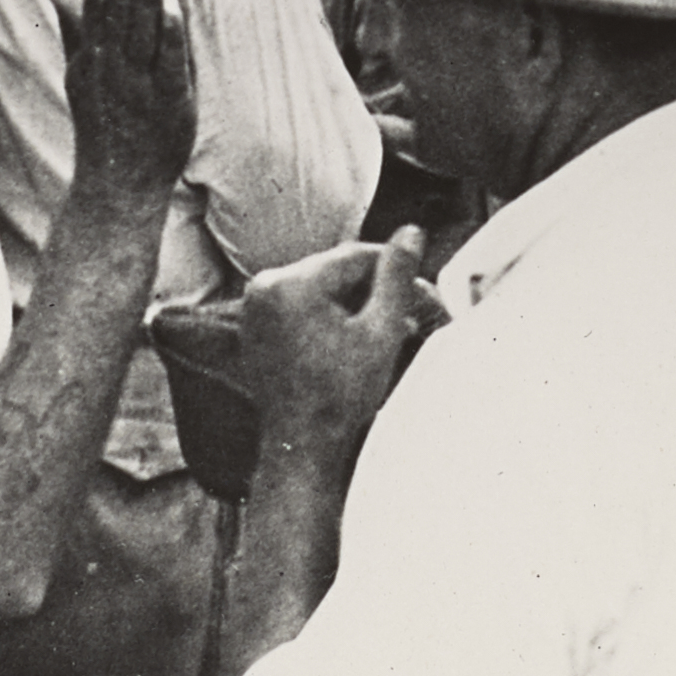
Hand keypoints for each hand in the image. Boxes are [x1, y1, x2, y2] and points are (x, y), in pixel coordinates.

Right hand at [54, 0, 197, 242]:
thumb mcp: (79, 72)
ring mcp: (137, 89)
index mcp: (87, 60)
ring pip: (141, 36)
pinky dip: (169, 39)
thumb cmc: (101, 120)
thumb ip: (73, 24)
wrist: (116, 184)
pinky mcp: (167, 105)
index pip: (93, 8)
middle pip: (117, 15)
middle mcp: (108, 71)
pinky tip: (173, 12)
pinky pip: (168, 66)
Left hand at [237, 231, 436, 456]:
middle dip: (373, 290)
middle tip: (409, 314)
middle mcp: (265, 285)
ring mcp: (255, 306)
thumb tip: (411, 231)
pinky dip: (327, 316)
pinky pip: (300, 306)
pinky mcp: (255, 326)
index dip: (393, 268)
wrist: (303, 444)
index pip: (355, 256)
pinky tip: (353, 339)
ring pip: (320, 288)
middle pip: (335, 271)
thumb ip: (397, 277)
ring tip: (385, 330)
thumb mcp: (380, 331)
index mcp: (292, 283)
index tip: (420, 287)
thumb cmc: (342, 394)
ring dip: (352, 303)